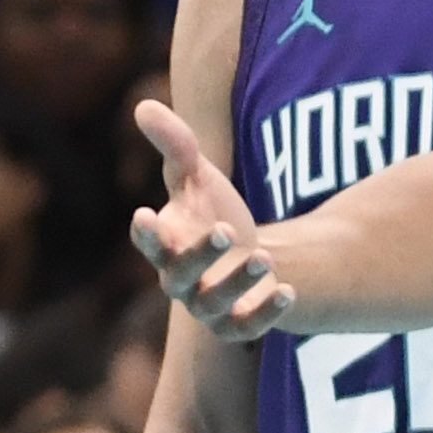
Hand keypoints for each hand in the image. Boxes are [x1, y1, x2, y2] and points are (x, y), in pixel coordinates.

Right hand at [131, 99, 291, 343]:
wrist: (251, 256)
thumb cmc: (213, 212)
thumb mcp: (197, 176)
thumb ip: (175, 145)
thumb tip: (144, 105)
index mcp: (166, 243)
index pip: (147, 241)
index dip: (145, 232)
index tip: (146, 215)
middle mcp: (180, 280)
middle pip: (178, 275)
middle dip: (199, 255)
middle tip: (226, 229)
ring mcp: (207, 306)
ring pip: (212, 304)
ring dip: (235, 282)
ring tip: (262, 256)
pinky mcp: (238, 324)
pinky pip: (248, 327)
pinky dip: (266, 312)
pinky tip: (289, 292)